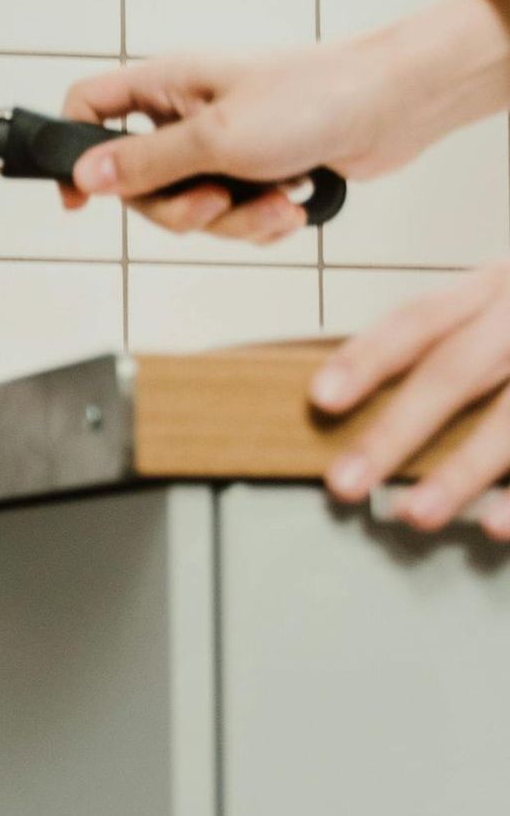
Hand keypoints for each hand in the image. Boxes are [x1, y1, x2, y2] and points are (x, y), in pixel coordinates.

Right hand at [58, 0, 509, 244]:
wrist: (394, 107)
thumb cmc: (314, 96)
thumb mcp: (215, 137)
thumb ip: (144, 162)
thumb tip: (85, 176)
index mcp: (167, 85)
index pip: (89, 108)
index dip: (72, 153)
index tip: (78, 199)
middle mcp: (188, 114)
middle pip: (140, 183)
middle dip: (180, 209)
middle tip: (213, 202)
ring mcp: (222, 145)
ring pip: (190, 208)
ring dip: (232, 219)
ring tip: (272, 202)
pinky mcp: (255, 172)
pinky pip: (231, 217)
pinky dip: (260, 221)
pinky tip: (291, 204)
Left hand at [310, 267, 509, 537]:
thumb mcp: (497, 310)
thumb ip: (449, 347)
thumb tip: (346, 407)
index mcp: (494, 289)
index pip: (421, 320)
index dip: (370, 357)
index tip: (322, 398)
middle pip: (458, 369)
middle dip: (398, 429)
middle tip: (346, 482)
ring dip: (464, 468)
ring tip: (415, 515)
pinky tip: (497, 526)